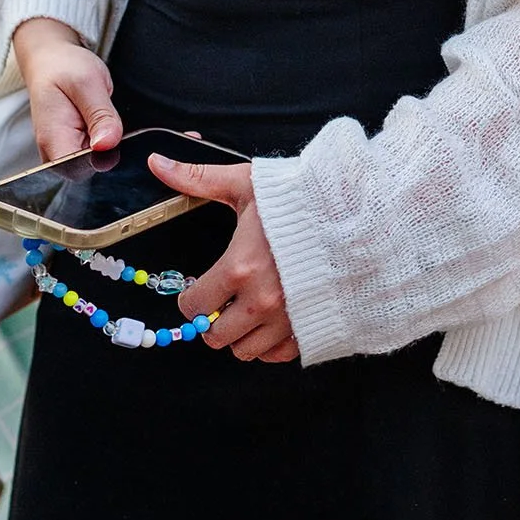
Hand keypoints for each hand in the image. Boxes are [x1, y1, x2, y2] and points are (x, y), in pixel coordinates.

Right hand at [13, 17, 120, 159]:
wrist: (51, 61)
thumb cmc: (64, 68)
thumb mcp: (88, 83)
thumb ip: (100, 114)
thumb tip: (108, 144)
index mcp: (53, 139)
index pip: (80, 170)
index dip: (103, 158)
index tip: (111, 133)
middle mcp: (54, 151)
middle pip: (90, 169)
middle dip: (108, 148)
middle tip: (104, 115)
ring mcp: (62, 150)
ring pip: (95, 160)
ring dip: (106, 141)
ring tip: (98, 113)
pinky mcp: (72, 146)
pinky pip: (94, 152)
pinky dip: (103, 137)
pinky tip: (99, 120)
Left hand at [150, 147, 299, 362]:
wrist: (360, 211)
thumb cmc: (305, 198)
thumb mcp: (248, 184)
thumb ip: (199, 179)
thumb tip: (159, 163)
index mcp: (240, 267)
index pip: (194, 306)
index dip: (190, 298)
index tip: (198, 290)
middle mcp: (262, 300)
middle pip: (215, 336)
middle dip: (212, 321)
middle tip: (221, 302)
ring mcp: (289, 318)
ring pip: (245, 350)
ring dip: (240, 334)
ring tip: (247, 311)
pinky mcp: (311, 327)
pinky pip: (278, 356)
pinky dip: (270, 344)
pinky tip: (272, 321)